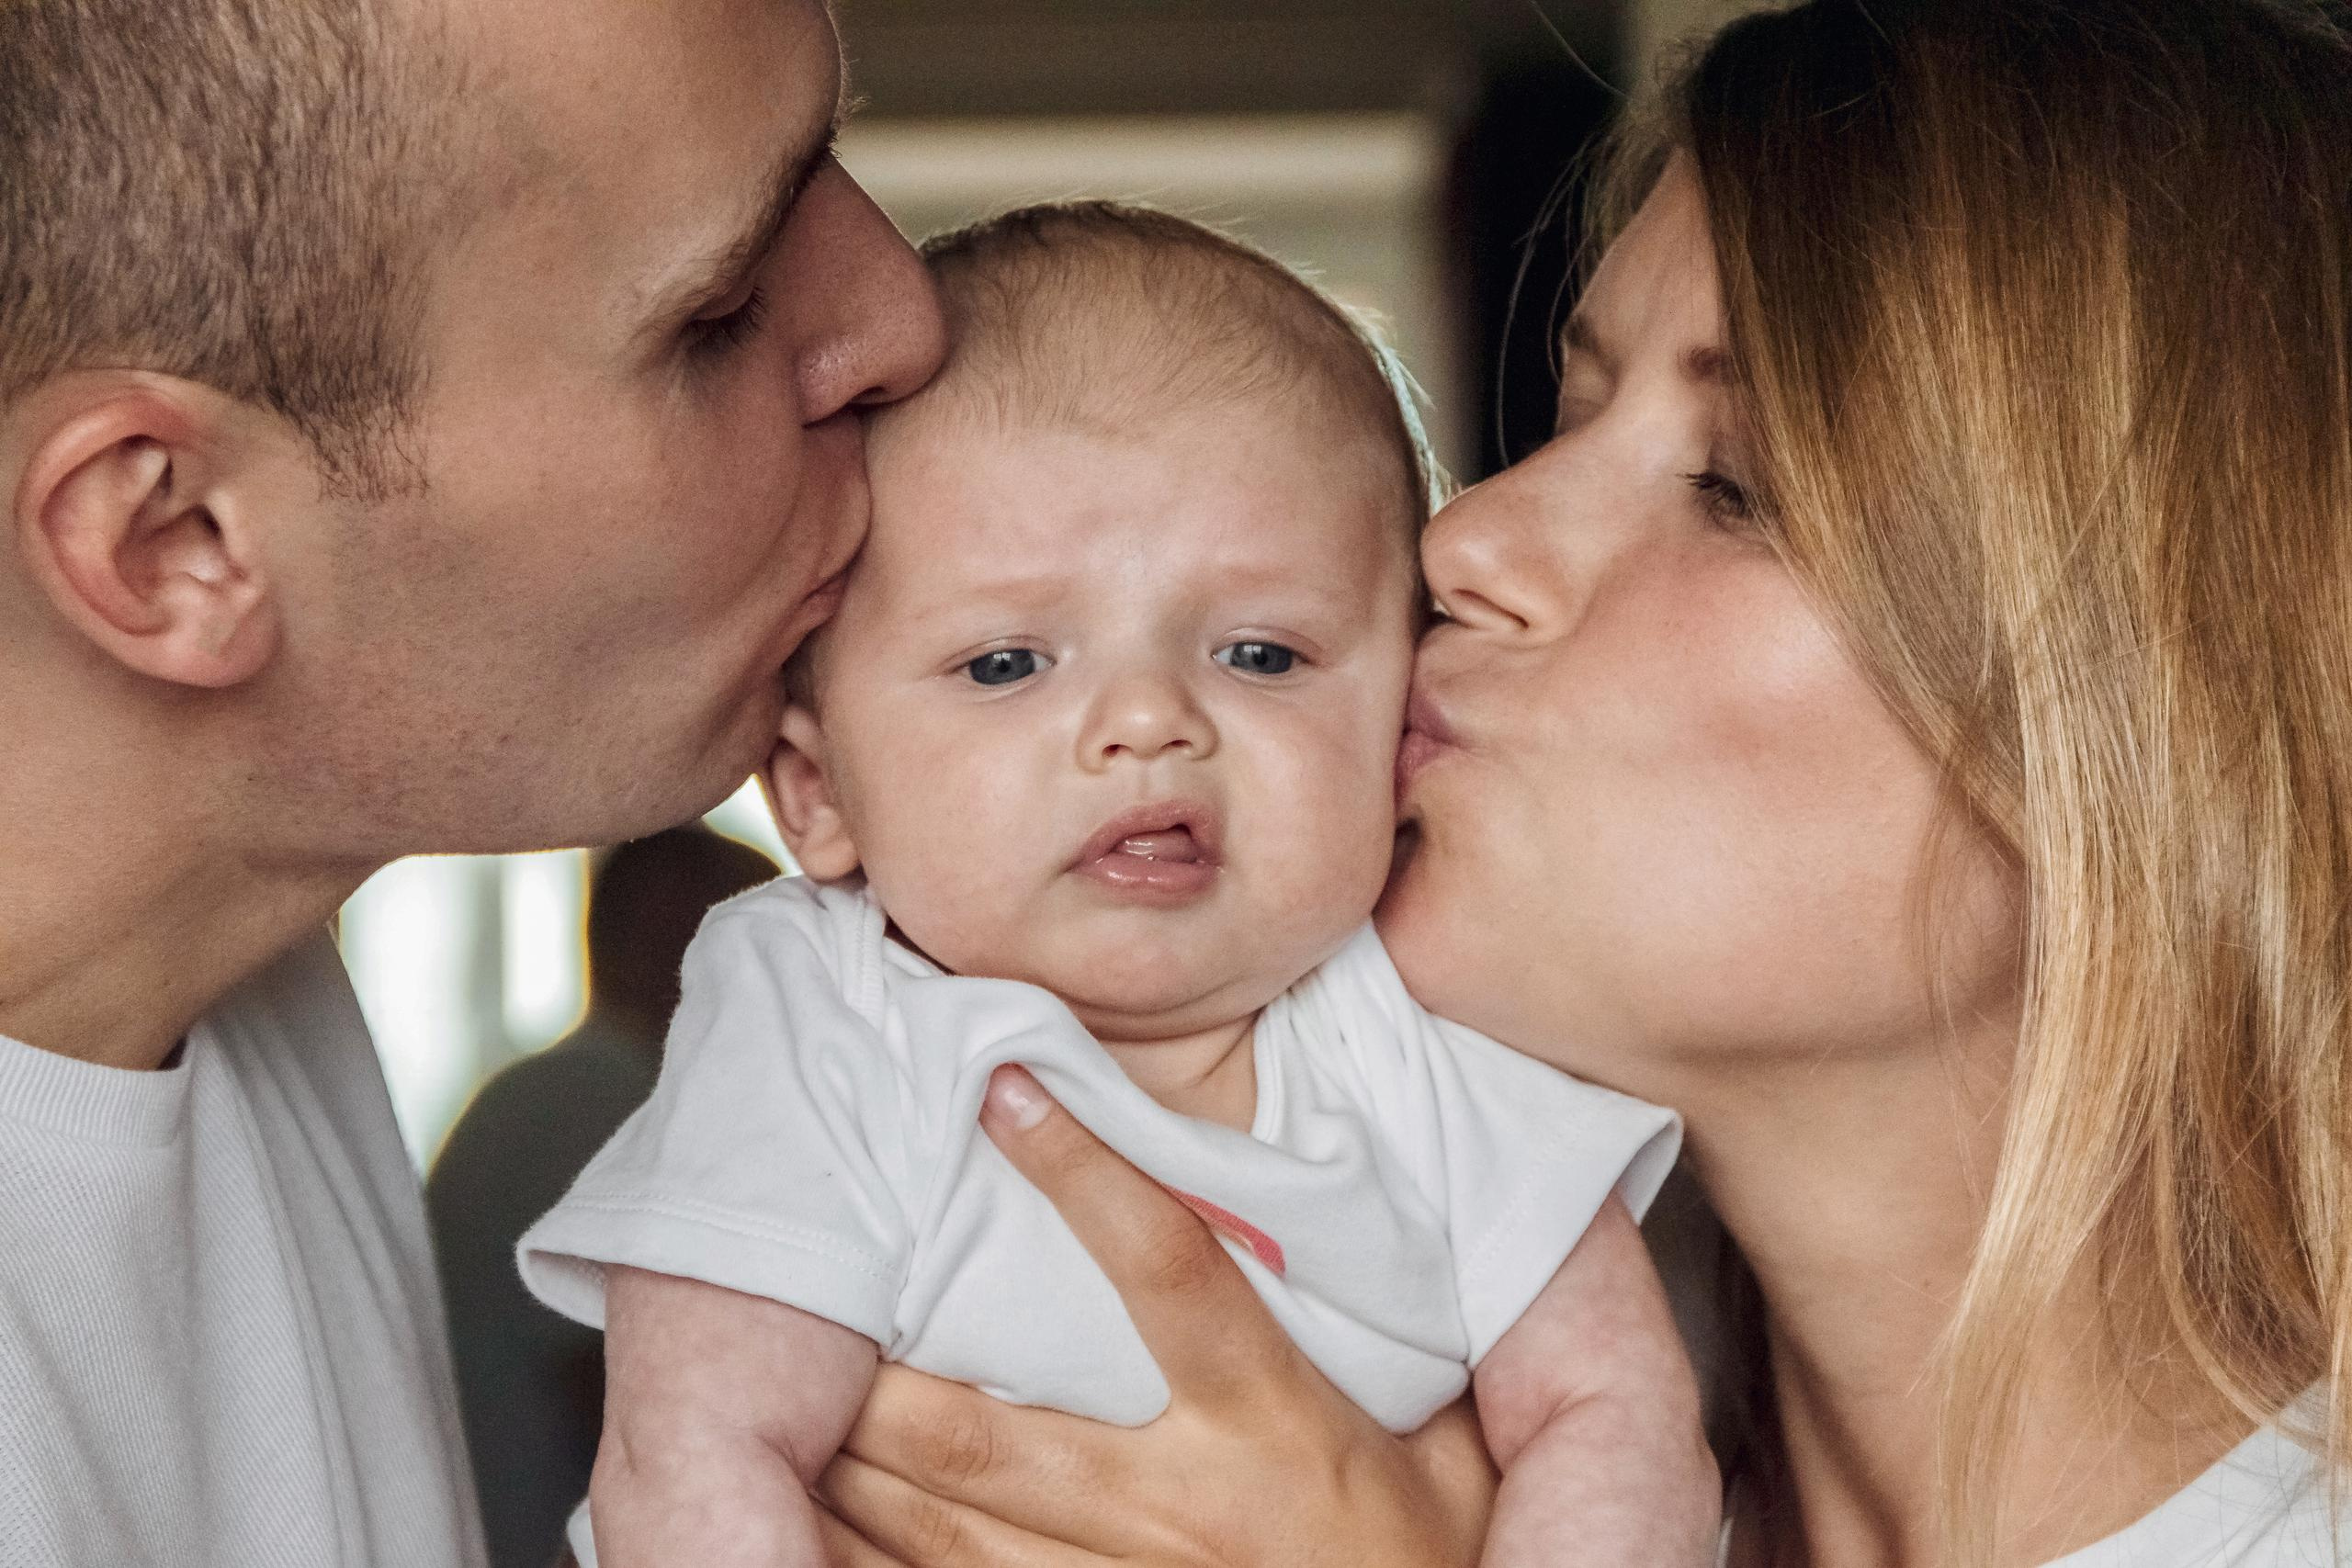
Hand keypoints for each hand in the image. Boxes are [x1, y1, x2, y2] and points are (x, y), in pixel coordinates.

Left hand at [813, 1066, 1497, 1567]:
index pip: (1168, 1271)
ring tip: (790, 1409)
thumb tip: (1339, 1219)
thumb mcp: (1446, 1441)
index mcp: (1275, 1428)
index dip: (1083, 1173)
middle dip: (890, 1376)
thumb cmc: (1439, 1558)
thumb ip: (1378, 1341)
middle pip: (996, 1437)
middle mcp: (1186, 1513)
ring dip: (861, 1473)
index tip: (1006, 1089)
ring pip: (957, 1532)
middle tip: (813, 1292)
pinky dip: (893, 1564)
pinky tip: (835, 1525)